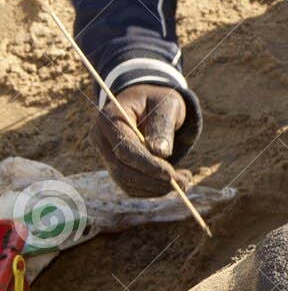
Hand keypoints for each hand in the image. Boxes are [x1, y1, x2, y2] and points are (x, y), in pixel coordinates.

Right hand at [90, 84, 192, 198]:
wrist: (148, 102)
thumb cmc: (159, 101)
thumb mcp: (167, 105)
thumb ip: (163, 125)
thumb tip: (161, 153)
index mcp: (109, 118)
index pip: (123, 150)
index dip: (146, 165)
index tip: (171, 174)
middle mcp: (101, 138)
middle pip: (121, 170)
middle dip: (153, 180)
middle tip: (184, 182)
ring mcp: (105, 154)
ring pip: (125, 182)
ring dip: (155, 187)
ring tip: (184, 180)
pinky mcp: (115, 166)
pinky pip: (130, 185)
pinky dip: (152, 189)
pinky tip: (172, 181)